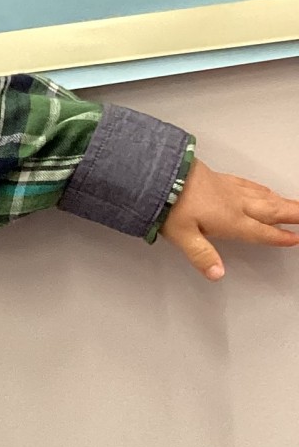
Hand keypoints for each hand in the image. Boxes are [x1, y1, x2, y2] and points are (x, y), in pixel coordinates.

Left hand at [160, 159, 298, 279]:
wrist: (162, 173)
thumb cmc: (170, 204)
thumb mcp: (182, 236)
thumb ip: (202, 256)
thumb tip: (217, 274)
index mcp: (229, 220)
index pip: (260, 232)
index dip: (278, 237)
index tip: (295, 239)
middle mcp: (235, 204)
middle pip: (271, 211)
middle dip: (293, 214)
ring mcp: (230, 190)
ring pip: (265, 197)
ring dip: (283, 202)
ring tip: (296, 207)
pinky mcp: (223, 179)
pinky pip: (251, 185)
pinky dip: (265, 190)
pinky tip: (267, 190)